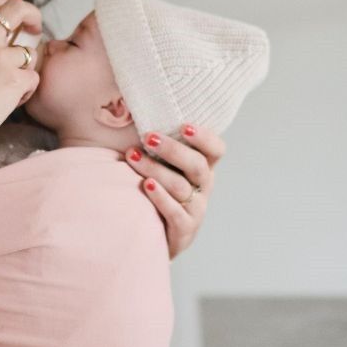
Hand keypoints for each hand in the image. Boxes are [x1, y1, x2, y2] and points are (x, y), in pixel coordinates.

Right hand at [0, 0, 43, 154]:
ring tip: (10, 88)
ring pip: (30, 53)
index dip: (5, 2)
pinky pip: (33, 79)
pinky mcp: (14, 80)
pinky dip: (26, 91)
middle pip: (16, 9)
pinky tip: (11, 102)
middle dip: (32, 13)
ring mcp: (0, 59)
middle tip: (35, 27)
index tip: (14, 14)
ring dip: (26, 69)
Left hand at [124, 125, 224, 258]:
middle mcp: (204, 187)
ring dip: (156, 169)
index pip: (216, 149)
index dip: (205, 137)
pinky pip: (175, 212)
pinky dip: (161, 197)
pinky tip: (146, 185)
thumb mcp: (166, 168)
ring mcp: (196, 209)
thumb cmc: (159, 191)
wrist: (158, 236)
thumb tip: (129, 111)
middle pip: (197, 165)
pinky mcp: (185, 229)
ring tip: (133, 157)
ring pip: (181, 186)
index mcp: (203, 168)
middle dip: (173, 149)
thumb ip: (160, 146)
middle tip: (149, 137)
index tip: (184, 125)